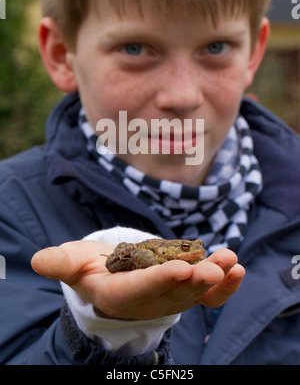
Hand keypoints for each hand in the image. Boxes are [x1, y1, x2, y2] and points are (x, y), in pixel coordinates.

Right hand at [31, 240, 244, 319]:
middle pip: (173, 291)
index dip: (160, 279)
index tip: (181, 266)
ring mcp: (169, 298)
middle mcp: (147, 301)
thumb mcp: (72, 262)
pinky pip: (207, 295)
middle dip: (194, 279)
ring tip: (231, 261)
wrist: (111, 279)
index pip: (140, 288)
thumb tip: (38, 260)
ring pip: (194, 291)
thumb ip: (60, 262)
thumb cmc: (90, 268)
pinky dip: (224, 287)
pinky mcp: (184, 291)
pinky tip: (237, 270)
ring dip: (215, 278)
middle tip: (212, 266)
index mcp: (118, 294)